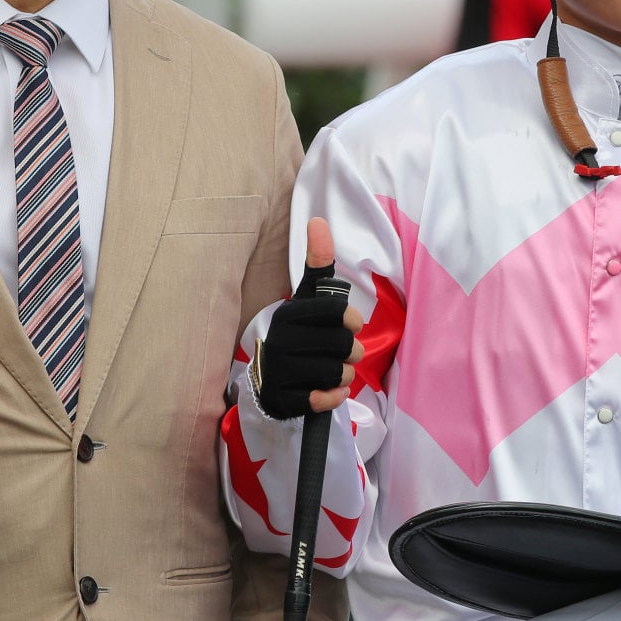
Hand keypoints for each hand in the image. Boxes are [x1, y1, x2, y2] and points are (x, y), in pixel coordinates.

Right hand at [253, 218, 363, 418]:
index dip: (351, 320)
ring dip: (344, 375)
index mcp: (289, 314)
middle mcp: (281, 340)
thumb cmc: (298, 332)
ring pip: (335, 373)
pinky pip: (321, 400)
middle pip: (342, 345)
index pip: (336, 313)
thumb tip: (318, 220)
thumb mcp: (306, 298)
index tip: (351, 325)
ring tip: (335, 370)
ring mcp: (280, 371)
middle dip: (351, 351)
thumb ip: (318, 264)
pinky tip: (329, 391)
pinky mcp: (283, 399)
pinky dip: (332, 397)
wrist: (268, 377)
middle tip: (343, 352)